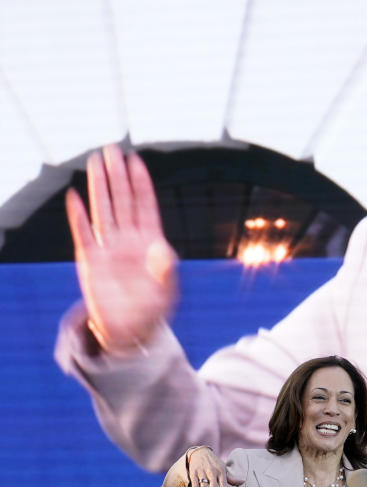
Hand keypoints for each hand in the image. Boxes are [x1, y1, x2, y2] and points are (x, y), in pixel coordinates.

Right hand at [65, 144, 178, 352]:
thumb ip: (165, 269)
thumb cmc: (153, 309)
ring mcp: (108, 249)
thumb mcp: (166, 290)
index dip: (141, 184)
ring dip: (99, 188)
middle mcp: (128, 241)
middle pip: (122, 201)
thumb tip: (163, 248)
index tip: (137, 161)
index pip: (145, 206)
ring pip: (103, 211)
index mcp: (150, 243)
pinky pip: (83, 234)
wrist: (132, 331)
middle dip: (118, 176)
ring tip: (95, 163)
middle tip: (113, 150)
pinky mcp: (91, 262)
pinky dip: (78, 217)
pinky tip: (74, 197)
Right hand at [186, 446, 243, 486]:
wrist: (201, 452)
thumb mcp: (223, 467)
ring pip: (204, 486)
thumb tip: (242, 482)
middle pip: (214, 486)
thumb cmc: (214, 463)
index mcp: (220, 470)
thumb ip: (230, 477)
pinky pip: (195, 483)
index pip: (223, 483)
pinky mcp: (194, 473)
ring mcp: (202, 472)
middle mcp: (212, 471)